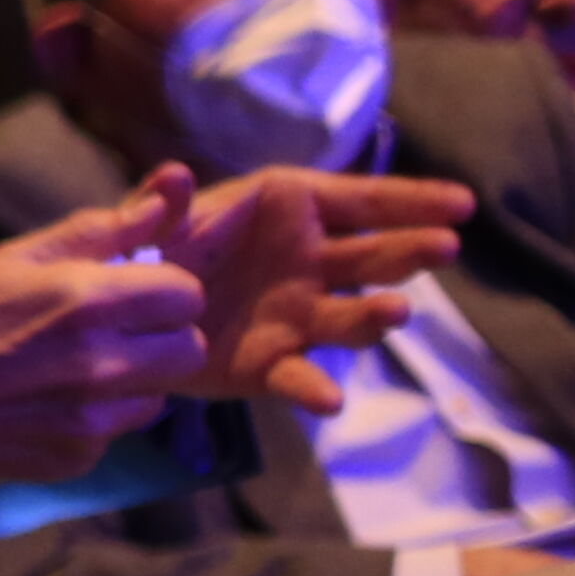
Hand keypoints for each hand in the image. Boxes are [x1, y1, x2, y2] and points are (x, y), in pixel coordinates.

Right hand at [0, 186, 214, 482]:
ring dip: (133, 380)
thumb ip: (96, 232)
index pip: (187, 293)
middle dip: (161, 337)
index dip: (160, 289)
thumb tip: (161, 202)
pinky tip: (44, 405)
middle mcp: (103, 364)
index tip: (125, 292)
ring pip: (160, 394)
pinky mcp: (79, 457)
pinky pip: (117, 430)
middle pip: (190, 349)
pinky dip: (94, 417)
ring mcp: (93, 419)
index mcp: (88, 302)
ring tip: (73, 371)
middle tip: (111, 333)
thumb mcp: (10, 260)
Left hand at [159, 164, 468, 407]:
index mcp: (284, 210)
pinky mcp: (271, 365)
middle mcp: (306, 261)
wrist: (113, 323)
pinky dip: (314, 389)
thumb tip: (175, 176)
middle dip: (409, 250)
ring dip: (375, 315)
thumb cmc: (141, 253)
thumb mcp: (144, 224)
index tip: (461, 204)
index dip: (410, 199)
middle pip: (371, 255)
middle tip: (444, 248)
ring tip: (395, 311)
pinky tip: (329, 399)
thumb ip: (160, 204)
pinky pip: (299, 377)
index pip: (358, 199)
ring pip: (349, 315)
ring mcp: (296, 314)